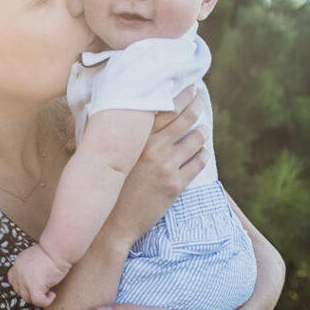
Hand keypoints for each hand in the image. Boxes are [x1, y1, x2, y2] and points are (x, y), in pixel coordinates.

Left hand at [8, 244, 70, 307]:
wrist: (57, 249)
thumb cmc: (51, 251)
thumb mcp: (34, 256)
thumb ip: (29, 266)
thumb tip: (34, 278)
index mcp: (18, 264)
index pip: (13, 280)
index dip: (23, 285)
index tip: (33, 285)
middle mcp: (18, 272)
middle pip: (20, 291)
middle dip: (32, 292)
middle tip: (44, 289)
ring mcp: (24, 280)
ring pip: (28, 298)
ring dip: (39, 298)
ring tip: (49, 293)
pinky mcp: (34, 286)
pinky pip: (38, 301)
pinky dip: (46, 302)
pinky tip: (52, 295)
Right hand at [105, 86, 207, 251]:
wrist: (111, 223)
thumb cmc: (107, 185)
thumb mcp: (107, 154)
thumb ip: (116, 132)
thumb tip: (115, 109)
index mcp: (136, 138)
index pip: (164, 106)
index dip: (181, 94)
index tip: (189, 86)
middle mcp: (153, 148)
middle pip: (185, 118)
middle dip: (196, 105)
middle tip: (199, 99)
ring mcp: (166, 166)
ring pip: (196, 139)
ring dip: (202, 131)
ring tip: (202, 128)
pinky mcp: (176, 185)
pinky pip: (199, 163)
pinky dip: (203, 155)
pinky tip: (201, 153)